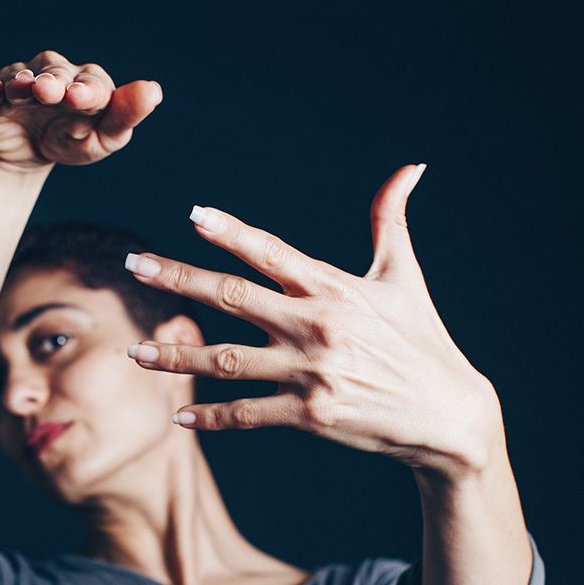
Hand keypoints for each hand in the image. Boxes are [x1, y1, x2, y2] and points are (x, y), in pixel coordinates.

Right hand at [0, 50, 162, 170]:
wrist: (25, 156)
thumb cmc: (70, 140)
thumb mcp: (101, 139)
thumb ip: (125, 117)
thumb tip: (153, 91)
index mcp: (85, 82)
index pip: (91, 81)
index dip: (87, 90)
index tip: (82, 99)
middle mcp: (52, 74)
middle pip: (55, 72)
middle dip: (53, 82)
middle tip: (51, 92)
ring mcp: (18, 82)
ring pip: (21, 75)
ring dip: (23, 82)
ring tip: (25, 89)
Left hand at [125, 165, 502, 477]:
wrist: (450, 415)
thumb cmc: (423, 340)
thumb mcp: (406, 277)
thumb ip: (392, 221)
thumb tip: (411, 167)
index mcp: (334, 288)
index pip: (272, 252)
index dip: (231, 232)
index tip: (193, 216)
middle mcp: (316, 326)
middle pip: (232, 296)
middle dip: (178, 278)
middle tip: (134, 265)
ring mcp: (310, 372)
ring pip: (226, 360)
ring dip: (175, 355)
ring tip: (133, 352)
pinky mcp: (310, 415)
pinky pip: (247, 413)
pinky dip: (212, 416)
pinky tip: (179, 414)